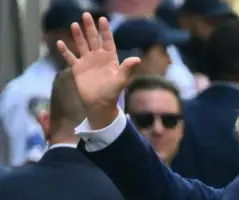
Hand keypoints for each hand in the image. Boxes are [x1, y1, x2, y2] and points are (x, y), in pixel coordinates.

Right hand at [56, 13, 140, 128]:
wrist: (99, 104)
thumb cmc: (112, 93)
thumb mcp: (120, 80)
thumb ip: (127, 68)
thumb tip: (137, 59)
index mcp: (110, 58)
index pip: (108, 41)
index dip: (105, 31)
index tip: (103, 19)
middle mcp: (98, 57)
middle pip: (94, 39)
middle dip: (90, 28)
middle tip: (86, 15)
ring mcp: (87, 62)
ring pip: (82, 45)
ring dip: (78, 36)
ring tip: (74, 24)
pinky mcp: (78, 69)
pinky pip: (70, 57)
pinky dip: (65, 51)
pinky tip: (60, 43)